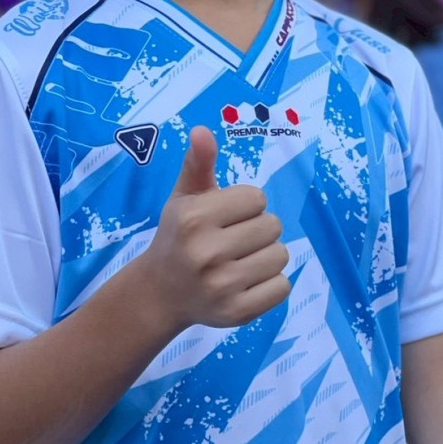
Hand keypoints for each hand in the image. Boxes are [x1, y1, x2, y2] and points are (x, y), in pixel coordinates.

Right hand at [143, 126, 290, 330]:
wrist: (160, 293)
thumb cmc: (179, 235)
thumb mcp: (184, 197)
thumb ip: (198, 163)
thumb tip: (203, 130)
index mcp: (193, 218)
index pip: (257, 197)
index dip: (246, 205)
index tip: (227, 217)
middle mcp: (205, 252)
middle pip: (273, 226)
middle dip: (258, 229)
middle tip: (234, 240)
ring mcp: (222, 286)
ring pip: (281, 255)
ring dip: (267, 255)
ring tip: (241, 261)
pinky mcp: (236, 313)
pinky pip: (282, 287)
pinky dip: (272, 284)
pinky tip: (247, 282)